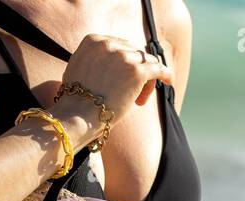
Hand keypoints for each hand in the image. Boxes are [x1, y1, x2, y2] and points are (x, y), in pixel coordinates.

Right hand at [54, 35, 172, 147]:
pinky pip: (158, 68)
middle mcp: (109, 44)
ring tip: (138, 100)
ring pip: (145, 62)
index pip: (119, 45)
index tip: (119, 79)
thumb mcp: (78, 70)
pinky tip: (169, 81)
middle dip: (133, 72)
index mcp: (93, 40)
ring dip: (145, 80)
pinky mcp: (137, 72)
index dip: (122, 63)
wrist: (77, 116)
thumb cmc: (75, 102)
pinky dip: (165, 74)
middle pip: (133, 53)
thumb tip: (107, 64)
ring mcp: (124, 57)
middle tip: (130, 94)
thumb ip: (93, 60)